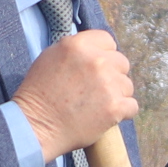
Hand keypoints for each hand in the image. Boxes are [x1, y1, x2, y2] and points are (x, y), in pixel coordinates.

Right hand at [12, 28, 136, 162]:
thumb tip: (95, 49)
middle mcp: (96, 61)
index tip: (96, 68)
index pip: (108, 41)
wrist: (35, 126)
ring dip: (116, 95)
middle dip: (112, 75)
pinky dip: (122, 112)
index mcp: (78, 45)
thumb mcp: (50, 57)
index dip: (104, 55)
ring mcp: (107, 84)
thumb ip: (76, 49)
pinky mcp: (115, 108)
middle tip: (95, 90)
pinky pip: (132, 106)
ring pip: (127, 85)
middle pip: (121, 63)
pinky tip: (106, 116)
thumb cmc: (39, 93)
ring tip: (96, 105)